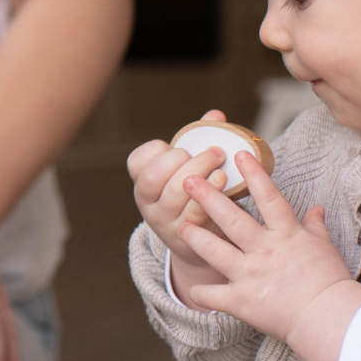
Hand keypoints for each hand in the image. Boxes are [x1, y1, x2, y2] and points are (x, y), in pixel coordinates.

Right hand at [127, 108, 241, 257]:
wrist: (203, 244)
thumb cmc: (196, 197)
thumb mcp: (191, 170)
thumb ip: (200, 141)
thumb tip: (215, 116)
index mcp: (143, 182)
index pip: (138, 161)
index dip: (159, 150)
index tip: (181, 148)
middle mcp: (147, 202)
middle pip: (155, 175)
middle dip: (183, 158)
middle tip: (213, 152)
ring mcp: (164, 220)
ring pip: (176, 191)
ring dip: (200, 171)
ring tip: (220, 164)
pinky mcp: (186, 234)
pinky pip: (194, 211)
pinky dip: (209, 192)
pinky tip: (222, 180)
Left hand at [172, 164, 360, 360]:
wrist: (329, 318)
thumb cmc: (331, 282)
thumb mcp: (326, 248)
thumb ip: (315, 227)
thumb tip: (316, 209)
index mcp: (286, 235)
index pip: (268, 197)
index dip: (254, 174)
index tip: (239, 154)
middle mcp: (264, 250)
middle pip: (231, 218)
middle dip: (207, 197)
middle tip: (188, 180)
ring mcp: (249, 275)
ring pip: (214, 250)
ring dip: (195, 237)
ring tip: (180, 225)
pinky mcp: (241, 301)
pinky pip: (213, 295)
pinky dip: (202, 294)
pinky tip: (194, 290)